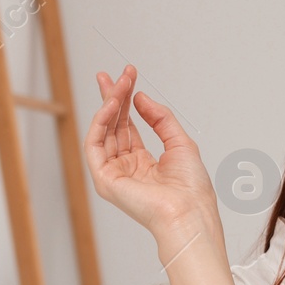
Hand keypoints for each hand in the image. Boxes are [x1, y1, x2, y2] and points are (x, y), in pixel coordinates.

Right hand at [83, 64, 216, 241]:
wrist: (189, 211)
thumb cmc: (191, 189)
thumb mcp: (179, 141)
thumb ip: (159, 118)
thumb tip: (139, 97)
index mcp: (143, 164)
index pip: (127, 127)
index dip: (126, 101)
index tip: (129, 77)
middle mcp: (126, 168)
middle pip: (113, 126)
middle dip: (114, 97)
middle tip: (118, 73)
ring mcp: (113, 174)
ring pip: (103, 131)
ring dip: (109, 103)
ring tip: (118, 82)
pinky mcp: (104, 179)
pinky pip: (94, 144)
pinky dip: (99, 121)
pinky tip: (111, 104)